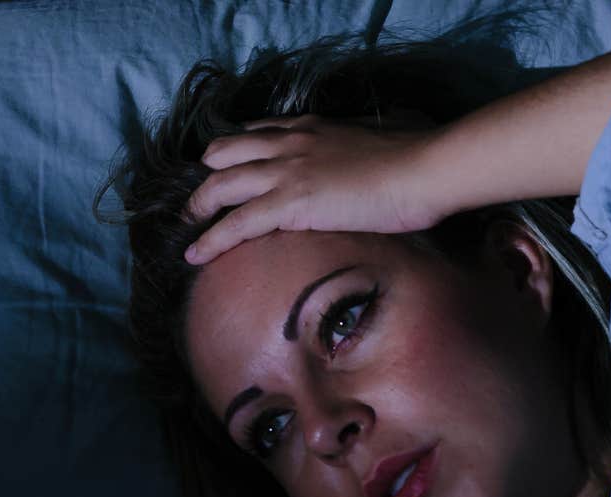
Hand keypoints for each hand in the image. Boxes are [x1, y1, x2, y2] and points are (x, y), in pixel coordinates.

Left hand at [183, 108, 449, 264]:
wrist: (422, 170)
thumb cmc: (416, 159)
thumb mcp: (384, 141)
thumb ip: (368, 148)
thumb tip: (382, 158)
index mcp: (312, 127)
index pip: (259, 131)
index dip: (238, 150)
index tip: (229, 166)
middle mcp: (290, 142)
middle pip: (226, 152)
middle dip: (208, 175)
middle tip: (201, 200)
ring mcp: (286, 171)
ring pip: (221, 185)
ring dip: (199, 207)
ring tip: (188, 227)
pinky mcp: (289, 204)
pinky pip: (235, 222)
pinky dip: (210, 239)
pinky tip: (195, 254)